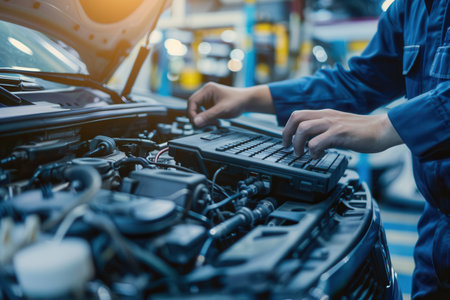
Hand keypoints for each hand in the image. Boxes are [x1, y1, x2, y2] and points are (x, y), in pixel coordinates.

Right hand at [187, 82, 273, 126]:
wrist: (247, 101)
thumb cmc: (238, 102)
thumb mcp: (222, 110)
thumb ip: (208, 116)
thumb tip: (195, 122)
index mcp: (207, 89)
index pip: (192, 101)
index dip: (192, 113)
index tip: (196, 122)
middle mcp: (206, 93)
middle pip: (193, 106)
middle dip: (197, 116)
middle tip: (203, 125)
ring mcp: (208, 98)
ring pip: (198, 110)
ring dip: (203, 118)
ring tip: (214, 122)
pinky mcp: (211, 104)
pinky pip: (204, 113)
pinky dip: (207, 119)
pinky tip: (215, 121)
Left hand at [282, 109, 402, 157]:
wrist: (384, 129)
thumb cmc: (363, 132)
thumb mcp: (339, 128)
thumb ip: (325, 133)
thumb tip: (311, 145)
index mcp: (325, 114)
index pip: (298, 114)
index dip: (287, 128)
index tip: (286, 141)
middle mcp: (326, 115)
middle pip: (296, 118)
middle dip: (287, 134)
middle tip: (289, 148)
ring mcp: (333, 123)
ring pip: (303, 129)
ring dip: (299, 144)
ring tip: (303, 154)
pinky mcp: (340, 133)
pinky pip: (317, 142)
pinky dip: (313, 152)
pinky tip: (319, 156)